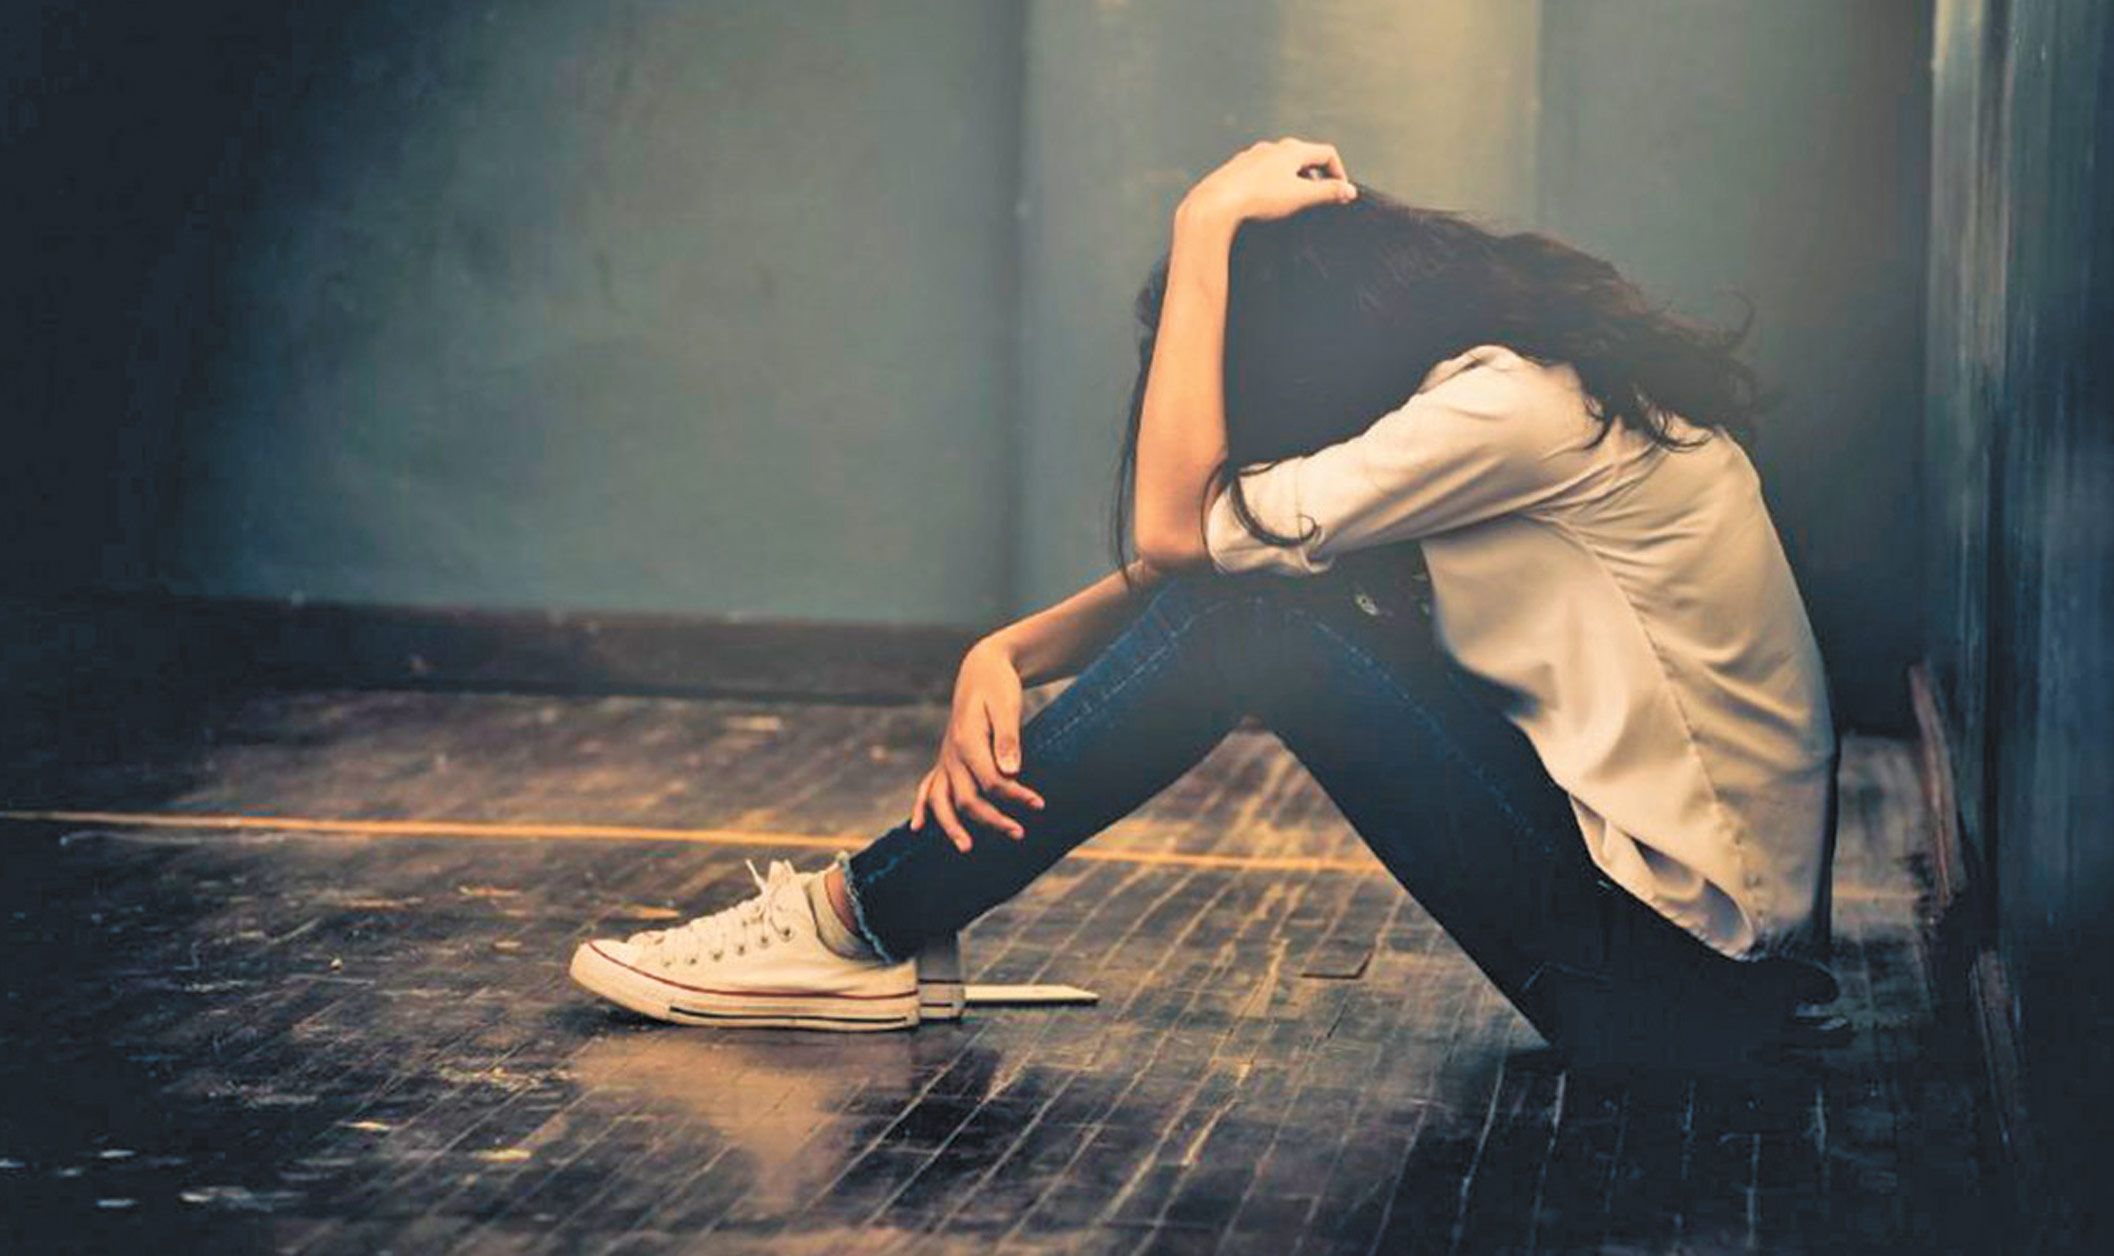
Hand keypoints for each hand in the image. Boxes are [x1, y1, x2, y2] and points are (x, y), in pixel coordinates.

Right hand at [911, 638, 1046, 852]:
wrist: (981, 670)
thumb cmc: (998, 685)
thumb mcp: (1007, 704)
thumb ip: (1007, 738)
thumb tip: (1012, 772)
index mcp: (967, 740)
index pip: (991, 781)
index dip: (1016, 796)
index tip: (1039, 804)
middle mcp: (951, 754)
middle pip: (967, 798)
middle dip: (993, 819)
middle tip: (1020, 833)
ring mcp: (945, 758)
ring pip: (941, 800)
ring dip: (952, 826)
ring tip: (967, 848)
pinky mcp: (945, 760)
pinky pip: (927, 788)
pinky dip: (921, 807)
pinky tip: (918, 827)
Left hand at [1179, 136, 1355, 229]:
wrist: (1218, 202)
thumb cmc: (1259, 197)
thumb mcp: (1300, 196)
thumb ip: (1327, 192)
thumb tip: (1349, 190)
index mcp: (1292, 150)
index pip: (1326, 153)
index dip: (1339, 172)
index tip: (1340, 192)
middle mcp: (1273, 148)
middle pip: (1304, 156)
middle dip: (1316, 176)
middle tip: (1320, 197)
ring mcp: (1253, 156)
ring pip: (1282, 164)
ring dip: (1294, 179)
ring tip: (1295, 201)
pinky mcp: (1238, 169)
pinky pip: (1263, 173)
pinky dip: (1273, 183)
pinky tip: (1267, 201)